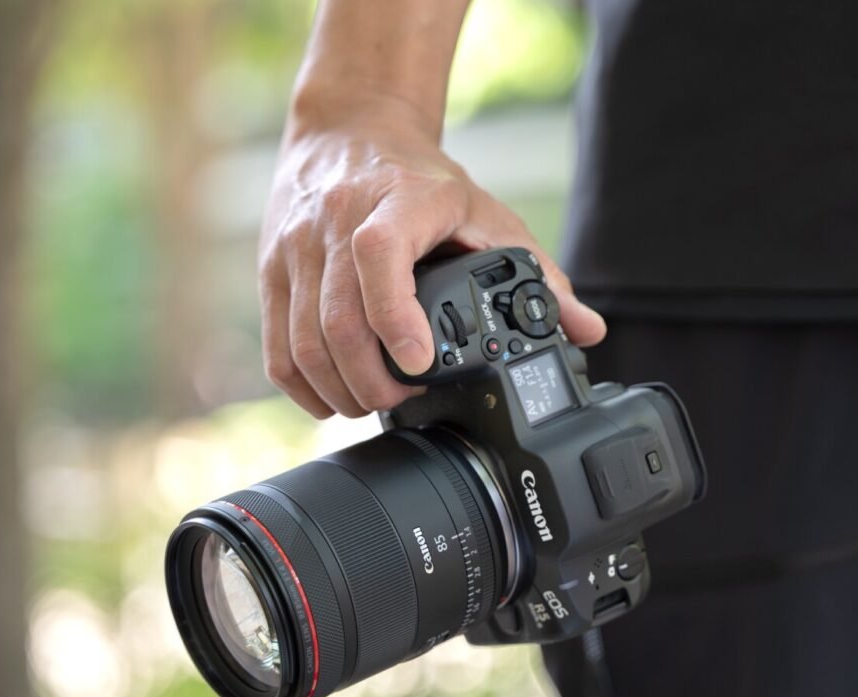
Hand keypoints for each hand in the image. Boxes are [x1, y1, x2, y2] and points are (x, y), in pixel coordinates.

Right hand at [258, 90, 606, 418]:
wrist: (350, 131)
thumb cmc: (422, 181)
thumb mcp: (488, 215)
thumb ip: (541, 275)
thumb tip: (587, 329)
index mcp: (397, 201)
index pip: (379, 255)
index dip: (396, 317)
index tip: (420, 362)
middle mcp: (337, 221)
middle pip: (338, 319)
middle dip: (372, 380)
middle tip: (400, 401)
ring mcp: (296, 247)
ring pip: (304, 341)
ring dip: (339, 390)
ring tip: (371, 403)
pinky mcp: (270, 270)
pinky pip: (277, 346)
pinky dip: (303, 385)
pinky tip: (332, 397)